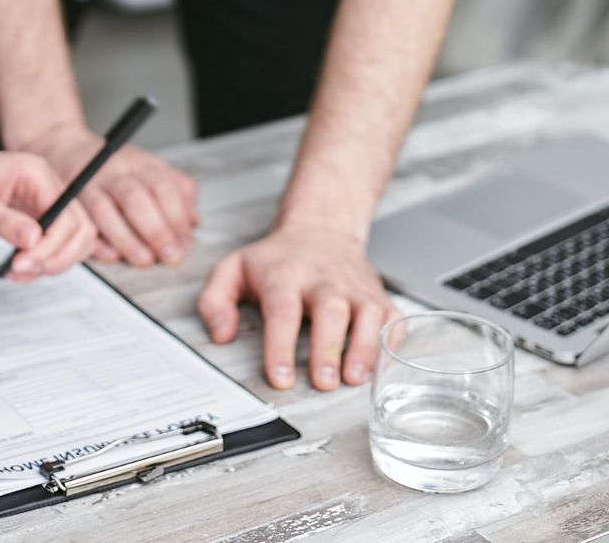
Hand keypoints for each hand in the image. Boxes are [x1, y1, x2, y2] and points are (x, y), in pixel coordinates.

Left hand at [0, 148, 95, 280]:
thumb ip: (4, 221)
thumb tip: (33, 240)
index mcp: (36, 173)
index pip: (66, 213)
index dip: (52, 244)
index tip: (24, 263)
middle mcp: (47, 187)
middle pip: (80, 228)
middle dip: (57, 257)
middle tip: (23, 270)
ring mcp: (45, 203)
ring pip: (75, 239)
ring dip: (54, 262)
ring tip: (19, 271)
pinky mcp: (39, 219)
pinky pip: (56, 245)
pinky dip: (44, 262)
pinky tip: (20, 269)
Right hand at [16, 121, 198, 267]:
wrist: (65, 148)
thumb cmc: (115, 166)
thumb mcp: (149, 168)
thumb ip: (176, 192)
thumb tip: (192, 224)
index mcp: (139, 163)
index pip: (163, 186)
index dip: (176, 216)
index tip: (184, 242)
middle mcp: (114, 171)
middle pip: (136, 198)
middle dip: (155, 230)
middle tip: (169, 255)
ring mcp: (89, 184)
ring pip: (105, 211)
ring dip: (127, 239)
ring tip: (143, 260)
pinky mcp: (67, 199)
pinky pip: (80, 222)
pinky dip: (96, 241)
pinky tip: (111, 255)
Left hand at [197, 224, 400, 391]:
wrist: (321, 227)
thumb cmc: (278, 258)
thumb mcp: (234, 268)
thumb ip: (215, 300)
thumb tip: (221, 334)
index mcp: (285, 275)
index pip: (282, 310)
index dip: (280, 346)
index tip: (279, 377)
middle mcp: (323, 280)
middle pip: (330, 310)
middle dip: (328, 348)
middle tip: (323, 382)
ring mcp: (354, 287)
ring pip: (366, 314)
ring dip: (364, 347)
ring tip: (355, 378)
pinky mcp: (378, 295)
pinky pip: (392, 317)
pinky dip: (392, 340)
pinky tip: (386, 363)